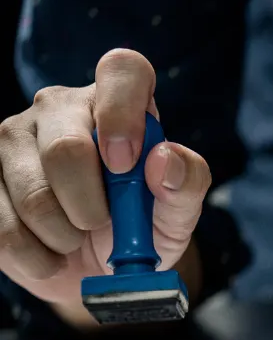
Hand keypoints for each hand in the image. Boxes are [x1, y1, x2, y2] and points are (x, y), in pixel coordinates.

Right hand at [0, 49, 210, 317]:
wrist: (99, 269)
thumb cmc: (144, 228)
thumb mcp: (179, 211)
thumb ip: (187, 182)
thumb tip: (163, 158)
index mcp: (116, 103)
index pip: (123, 70)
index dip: (123, 113)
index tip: (126, 165)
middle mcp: (59, 108)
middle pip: (66, 150)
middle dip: (92, 208)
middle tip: (102, 224)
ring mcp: (12, 137)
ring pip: (33, 197)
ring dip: (65, 238)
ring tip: (76, 238)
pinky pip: (4, 229)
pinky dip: (37, 257)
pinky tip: (50, 252)